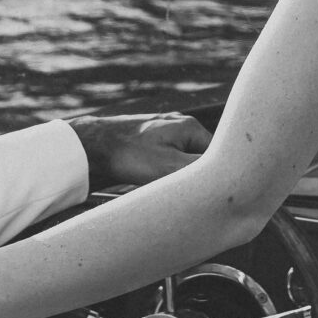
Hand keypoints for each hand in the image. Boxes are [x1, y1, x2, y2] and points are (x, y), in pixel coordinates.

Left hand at [69, 111, 210, 189]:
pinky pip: (168, 159)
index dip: (217, 176)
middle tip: (184, 192)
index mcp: (190, 127)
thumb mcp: (169, 168)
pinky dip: (164, 173)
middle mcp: (181, 125)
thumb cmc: (129, 155)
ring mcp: (164, 131)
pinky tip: (153, 180)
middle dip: (195, 178)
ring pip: (184, 160)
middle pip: (202, 158)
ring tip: (163, 184)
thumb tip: (227, 181)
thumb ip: (200, 173)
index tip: (213, 193)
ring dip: (178, 176)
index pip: (219, 156)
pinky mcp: (150, 140)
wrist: (91, 145)